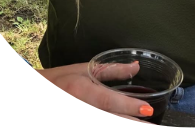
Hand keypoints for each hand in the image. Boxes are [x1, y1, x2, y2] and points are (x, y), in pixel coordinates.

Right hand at [36, 62, 155, 123]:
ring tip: (144, 128)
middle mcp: (78, 107)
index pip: (106, 100)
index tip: (148, 110)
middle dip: (132, 125)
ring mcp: (75, 121)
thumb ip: (112, 71)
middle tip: (154, 128)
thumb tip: (137, 66)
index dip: (128, 106)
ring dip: (125, 126)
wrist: (40, 89)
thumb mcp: (85, 69)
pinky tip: (126, 126)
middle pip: (108, 119)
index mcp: (79, 91)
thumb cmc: (61, 80)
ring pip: (104, 132)